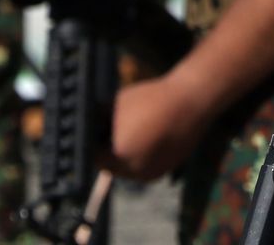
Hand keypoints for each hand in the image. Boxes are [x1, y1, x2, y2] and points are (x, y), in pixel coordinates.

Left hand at [100, 72, 215, 180]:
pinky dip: (140, 157)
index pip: (92, 156)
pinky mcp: (161, 173)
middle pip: (109, 165)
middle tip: (109, 132)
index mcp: (117, 155)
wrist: (191, 104)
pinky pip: (141, 169)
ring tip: (131, 132)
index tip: (93, 132)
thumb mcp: (116, 105)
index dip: (92, 143)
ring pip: (125, 169)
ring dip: (124, 156)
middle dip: (107, 150)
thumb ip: (97, 120)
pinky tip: (146, 139)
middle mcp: (132, 171)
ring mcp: (148, 174)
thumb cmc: (150, 99)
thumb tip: (83, 125)